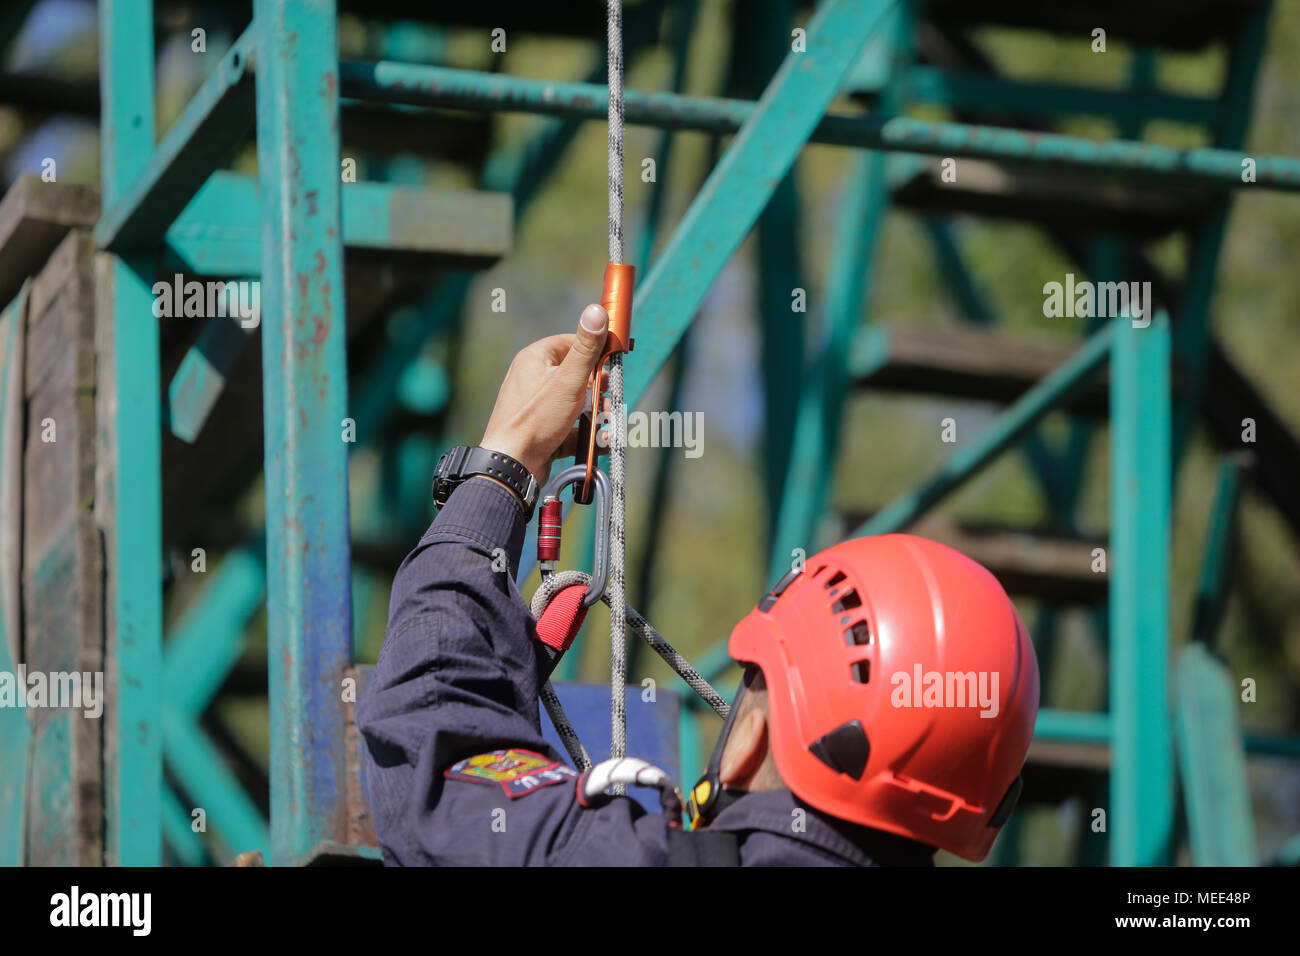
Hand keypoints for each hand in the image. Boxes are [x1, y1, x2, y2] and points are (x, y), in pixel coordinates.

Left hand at [481, 304, 608, 482]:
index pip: (572, 344)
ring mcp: (539, 408)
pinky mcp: (544, 432)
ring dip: (598, 415)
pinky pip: (571, 427)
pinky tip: (599, 442)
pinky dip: (586, 434)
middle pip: (579, 377)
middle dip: (601, 391)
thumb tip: (597, 311)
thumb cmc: (535, 420)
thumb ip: (586, 348)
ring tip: (606, 425)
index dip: (596, 352)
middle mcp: (534, 380)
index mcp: (536, 359)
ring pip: (578, 405)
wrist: (512, 466)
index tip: (615, 360)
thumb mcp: (568, 380)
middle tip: (610, 400)